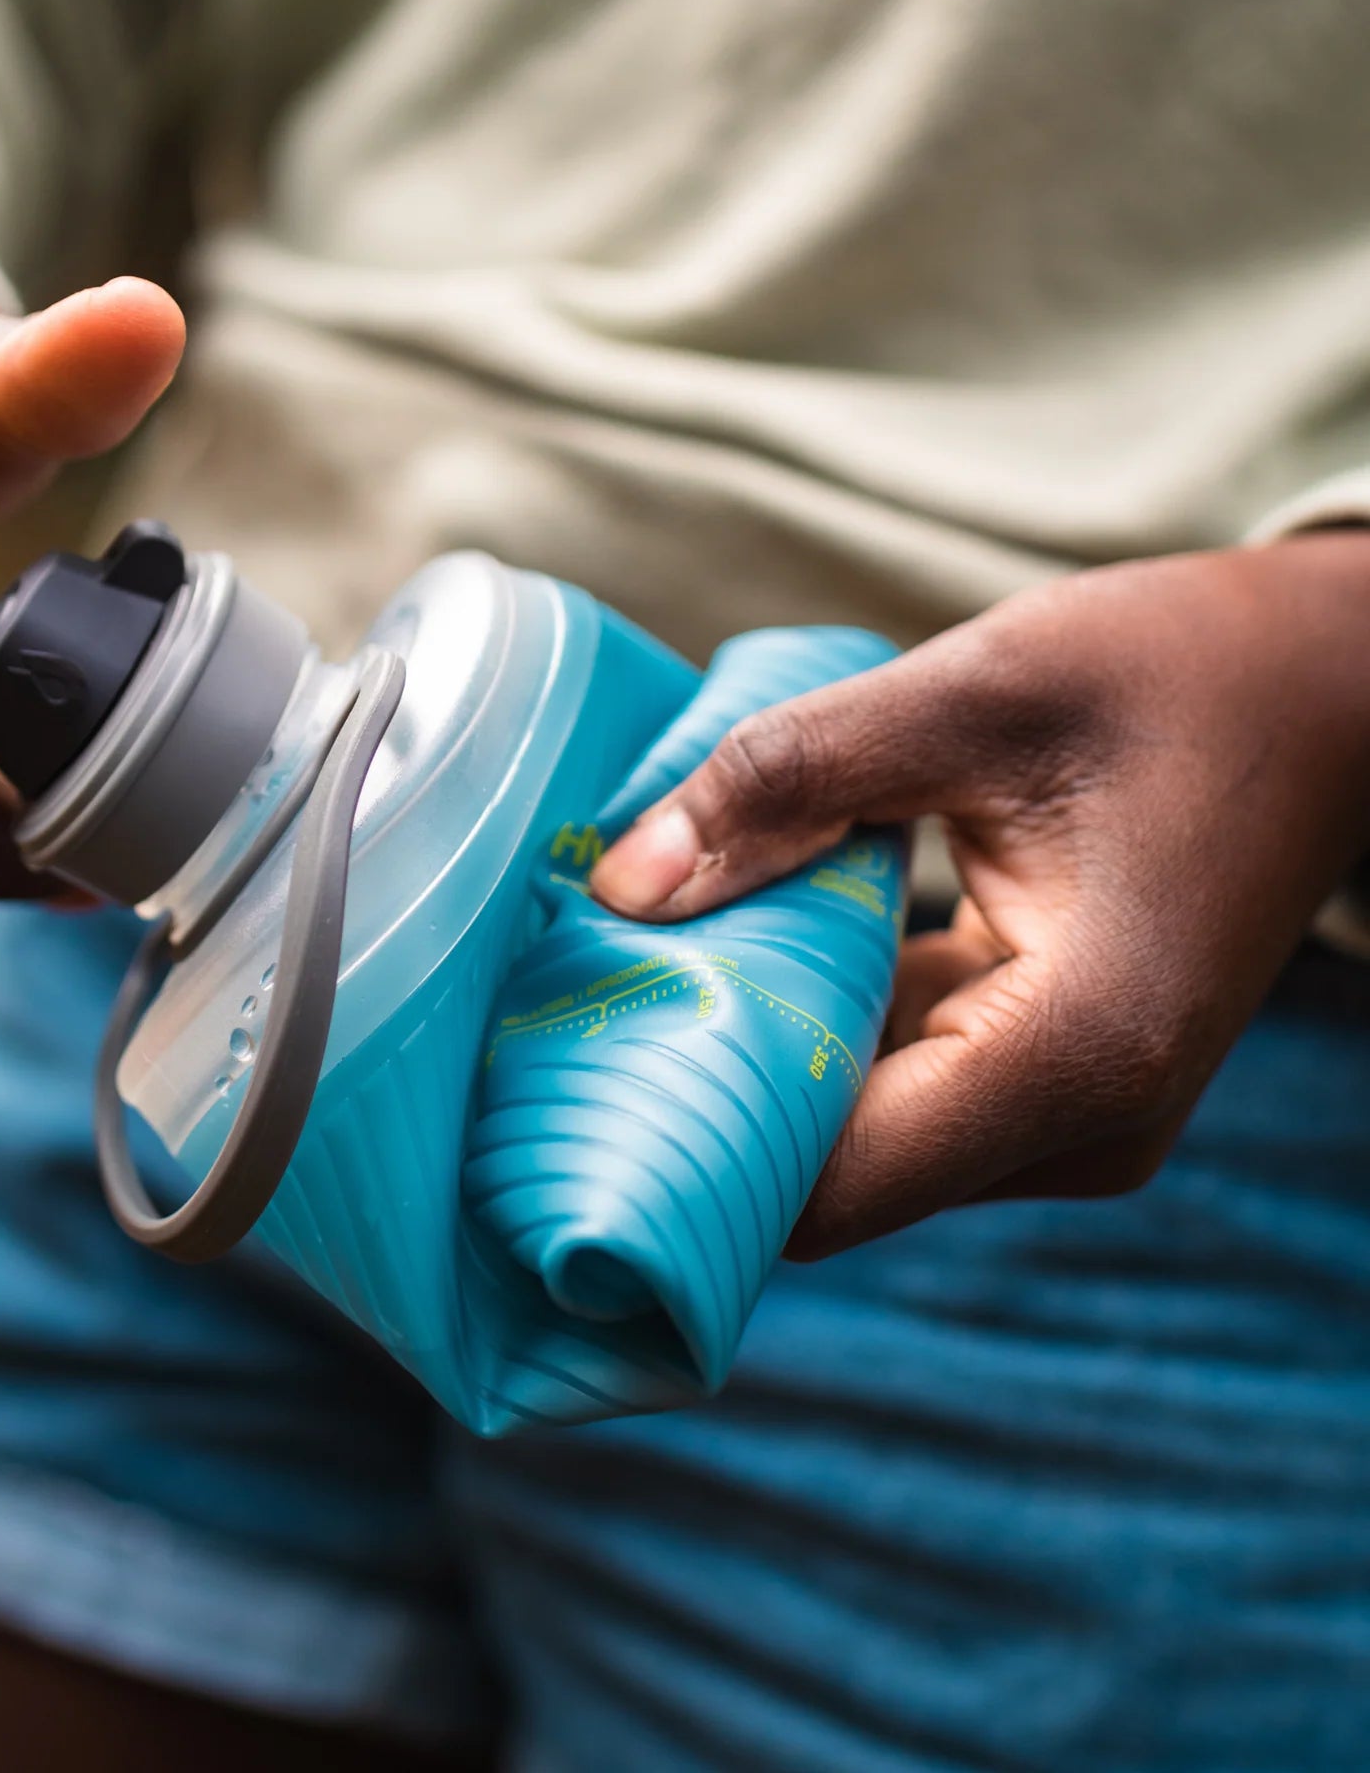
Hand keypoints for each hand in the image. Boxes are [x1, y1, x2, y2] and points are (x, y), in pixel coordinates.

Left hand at [592, 536, 1369, 1255]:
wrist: (1326, 690)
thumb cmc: (1176, 674)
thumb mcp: (969, 693)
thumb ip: (786, 786)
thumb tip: (624, 885)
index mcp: (1074, 1051)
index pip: (832, 1189)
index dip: (689, 1161)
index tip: (569, 1091)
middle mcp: (1084, 1124)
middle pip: (835, 1180)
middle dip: (703, 1104)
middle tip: (573, 1015)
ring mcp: (1075, 1115)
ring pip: (865, 1142)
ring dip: (758, 1064)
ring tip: (639, 975)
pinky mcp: (1055, 1079)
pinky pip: (905, 1093)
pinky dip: (822, 1037)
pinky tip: (746, 952)